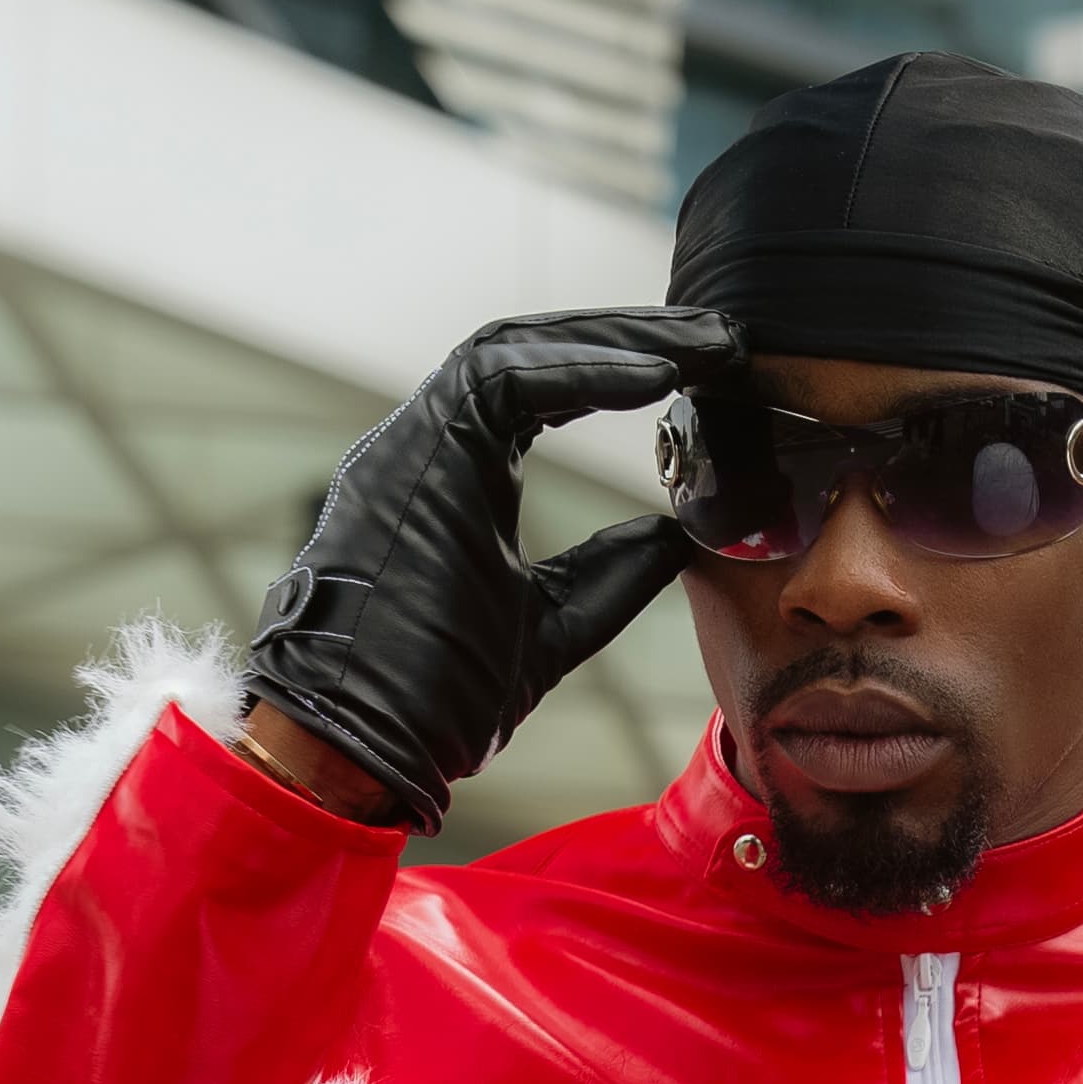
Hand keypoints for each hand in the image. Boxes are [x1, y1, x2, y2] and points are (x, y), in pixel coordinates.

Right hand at [243, 306, 743, 831]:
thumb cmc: (433, 702)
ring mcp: (412, 446)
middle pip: (530, 353)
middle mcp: (423, 446)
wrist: (362, 746)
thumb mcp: (551, 627)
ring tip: (701, 345)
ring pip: (514, 349)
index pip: (536, 389)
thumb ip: (608, 574)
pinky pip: (503, 380)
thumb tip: (676, 535)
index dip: (616, 371)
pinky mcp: (414, 456)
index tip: (701, 374)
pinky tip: (655, 378)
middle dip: (628, 336)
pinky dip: (583, 372)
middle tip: (719, 339)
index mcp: (450, 476)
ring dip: (614, 340)